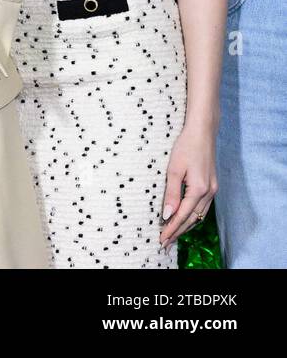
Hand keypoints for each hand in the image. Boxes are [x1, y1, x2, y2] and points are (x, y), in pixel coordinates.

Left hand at [160, 126, 216, 250]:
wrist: (202, 132)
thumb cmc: (185, 147)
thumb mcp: (174, 170)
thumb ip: (171, 193)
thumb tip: (167, 215)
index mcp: (199, 190)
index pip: (183, 216)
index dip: (172, 229)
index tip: (162, 239)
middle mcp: (209, 193)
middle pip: (192, 219)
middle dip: (178, 231)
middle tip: (165, 243)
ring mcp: (213, 190)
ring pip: (199, 215)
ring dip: (186, 226)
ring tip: (173, 235)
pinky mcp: (212, 185)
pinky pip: (203, 207)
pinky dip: (193, 216)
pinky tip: (185, 219)